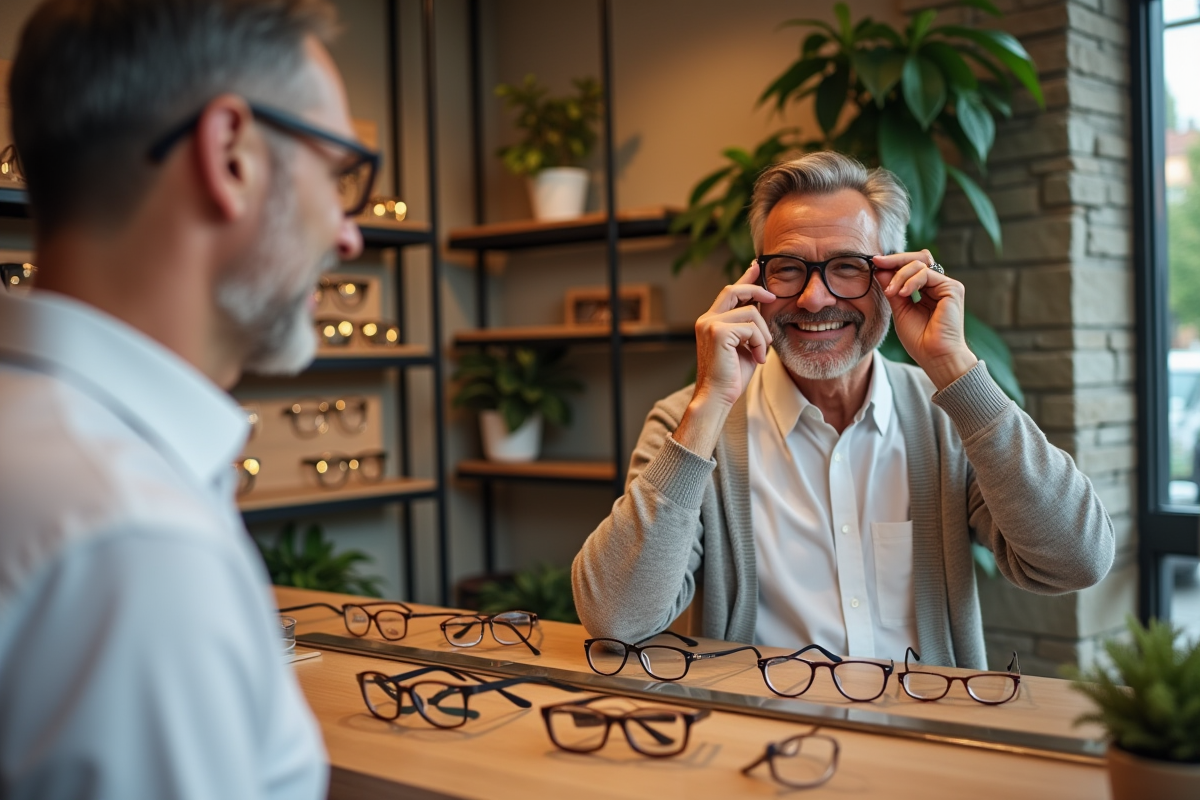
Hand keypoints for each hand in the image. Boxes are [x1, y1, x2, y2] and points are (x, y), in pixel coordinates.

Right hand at [693, 262, 774, 407]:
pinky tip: (757, 358)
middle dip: (757, 290)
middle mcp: (706, 319)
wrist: (717, 397)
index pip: (729, 293)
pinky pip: (751, 327)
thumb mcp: (744, 346)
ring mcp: (710, 324)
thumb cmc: (731, 377)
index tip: (755, 267)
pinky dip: (759, 343)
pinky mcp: (718, 332)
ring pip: (750, 313)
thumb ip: (749, 326)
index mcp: (710, 321)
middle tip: (773, 298)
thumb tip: (762, 307)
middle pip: (734, 290)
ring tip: (761, 353)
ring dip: (763, 334)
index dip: (744, 279)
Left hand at [873, 250, 977, 390]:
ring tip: (891, 292)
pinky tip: (902, 293)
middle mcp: (938, 286)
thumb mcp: (899, 310)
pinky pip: (927, 274)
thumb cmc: (919, 340)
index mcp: (926, 290)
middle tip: (878, 262)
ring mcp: (946, 286)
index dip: (893, 263)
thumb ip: (892, 289)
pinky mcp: (952, 289)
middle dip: (895, 260)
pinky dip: (911, 281)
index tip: (875, 262)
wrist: (935, 356)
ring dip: (900, 275)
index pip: (911, 267)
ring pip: (920, 264)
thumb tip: (880, 269)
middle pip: (917, 260)